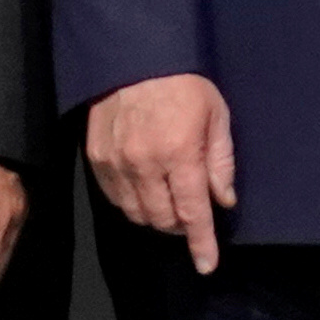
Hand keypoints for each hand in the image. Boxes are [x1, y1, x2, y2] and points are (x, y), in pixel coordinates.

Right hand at [85, 74, 238, 273]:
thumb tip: (223, 200)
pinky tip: (145, 190)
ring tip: (169, 201)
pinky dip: (132, 204)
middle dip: (181, 225)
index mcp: (180, 153)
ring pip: (137, 214)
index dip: (201, 243)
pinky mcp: (96, 158)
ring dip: (156, 217)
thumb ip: (220, 162)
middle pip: (162, 219)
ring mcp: (116, 162)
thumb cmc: (183, 83)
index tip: (207, 265)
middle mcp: (145, 164)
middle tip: (191, 212)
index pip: (192, 212)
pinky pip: (115, 199)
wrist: (134, 54)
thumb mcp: (216, 115)